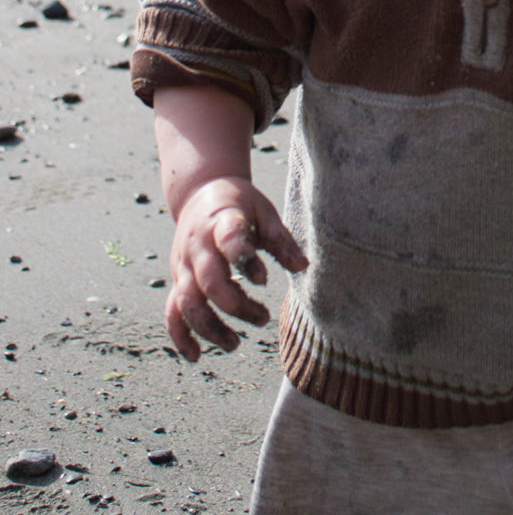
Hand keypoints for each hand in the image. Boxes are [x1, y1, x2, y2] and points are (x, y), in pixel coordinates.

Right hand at [165, 176, 307, 361]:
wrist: (199, 192)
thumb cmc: (239, 203)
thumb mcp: (264, 211)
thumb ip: (281, 240)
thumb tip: (303, 267)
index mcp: (222, 222)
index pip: (229, 241)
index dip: (245, 260)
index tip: (264, 279)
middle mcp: (198, 246)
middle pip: (209, 283)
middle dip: (235, 306)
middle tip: (263, 318)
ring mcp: (183, 264)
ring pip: (188, 303)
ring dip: (210, 328)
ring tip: (235, 344)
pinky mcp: (177, 279)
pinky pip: (172, 311)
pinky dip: (180, 335)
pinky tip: (195, 356)